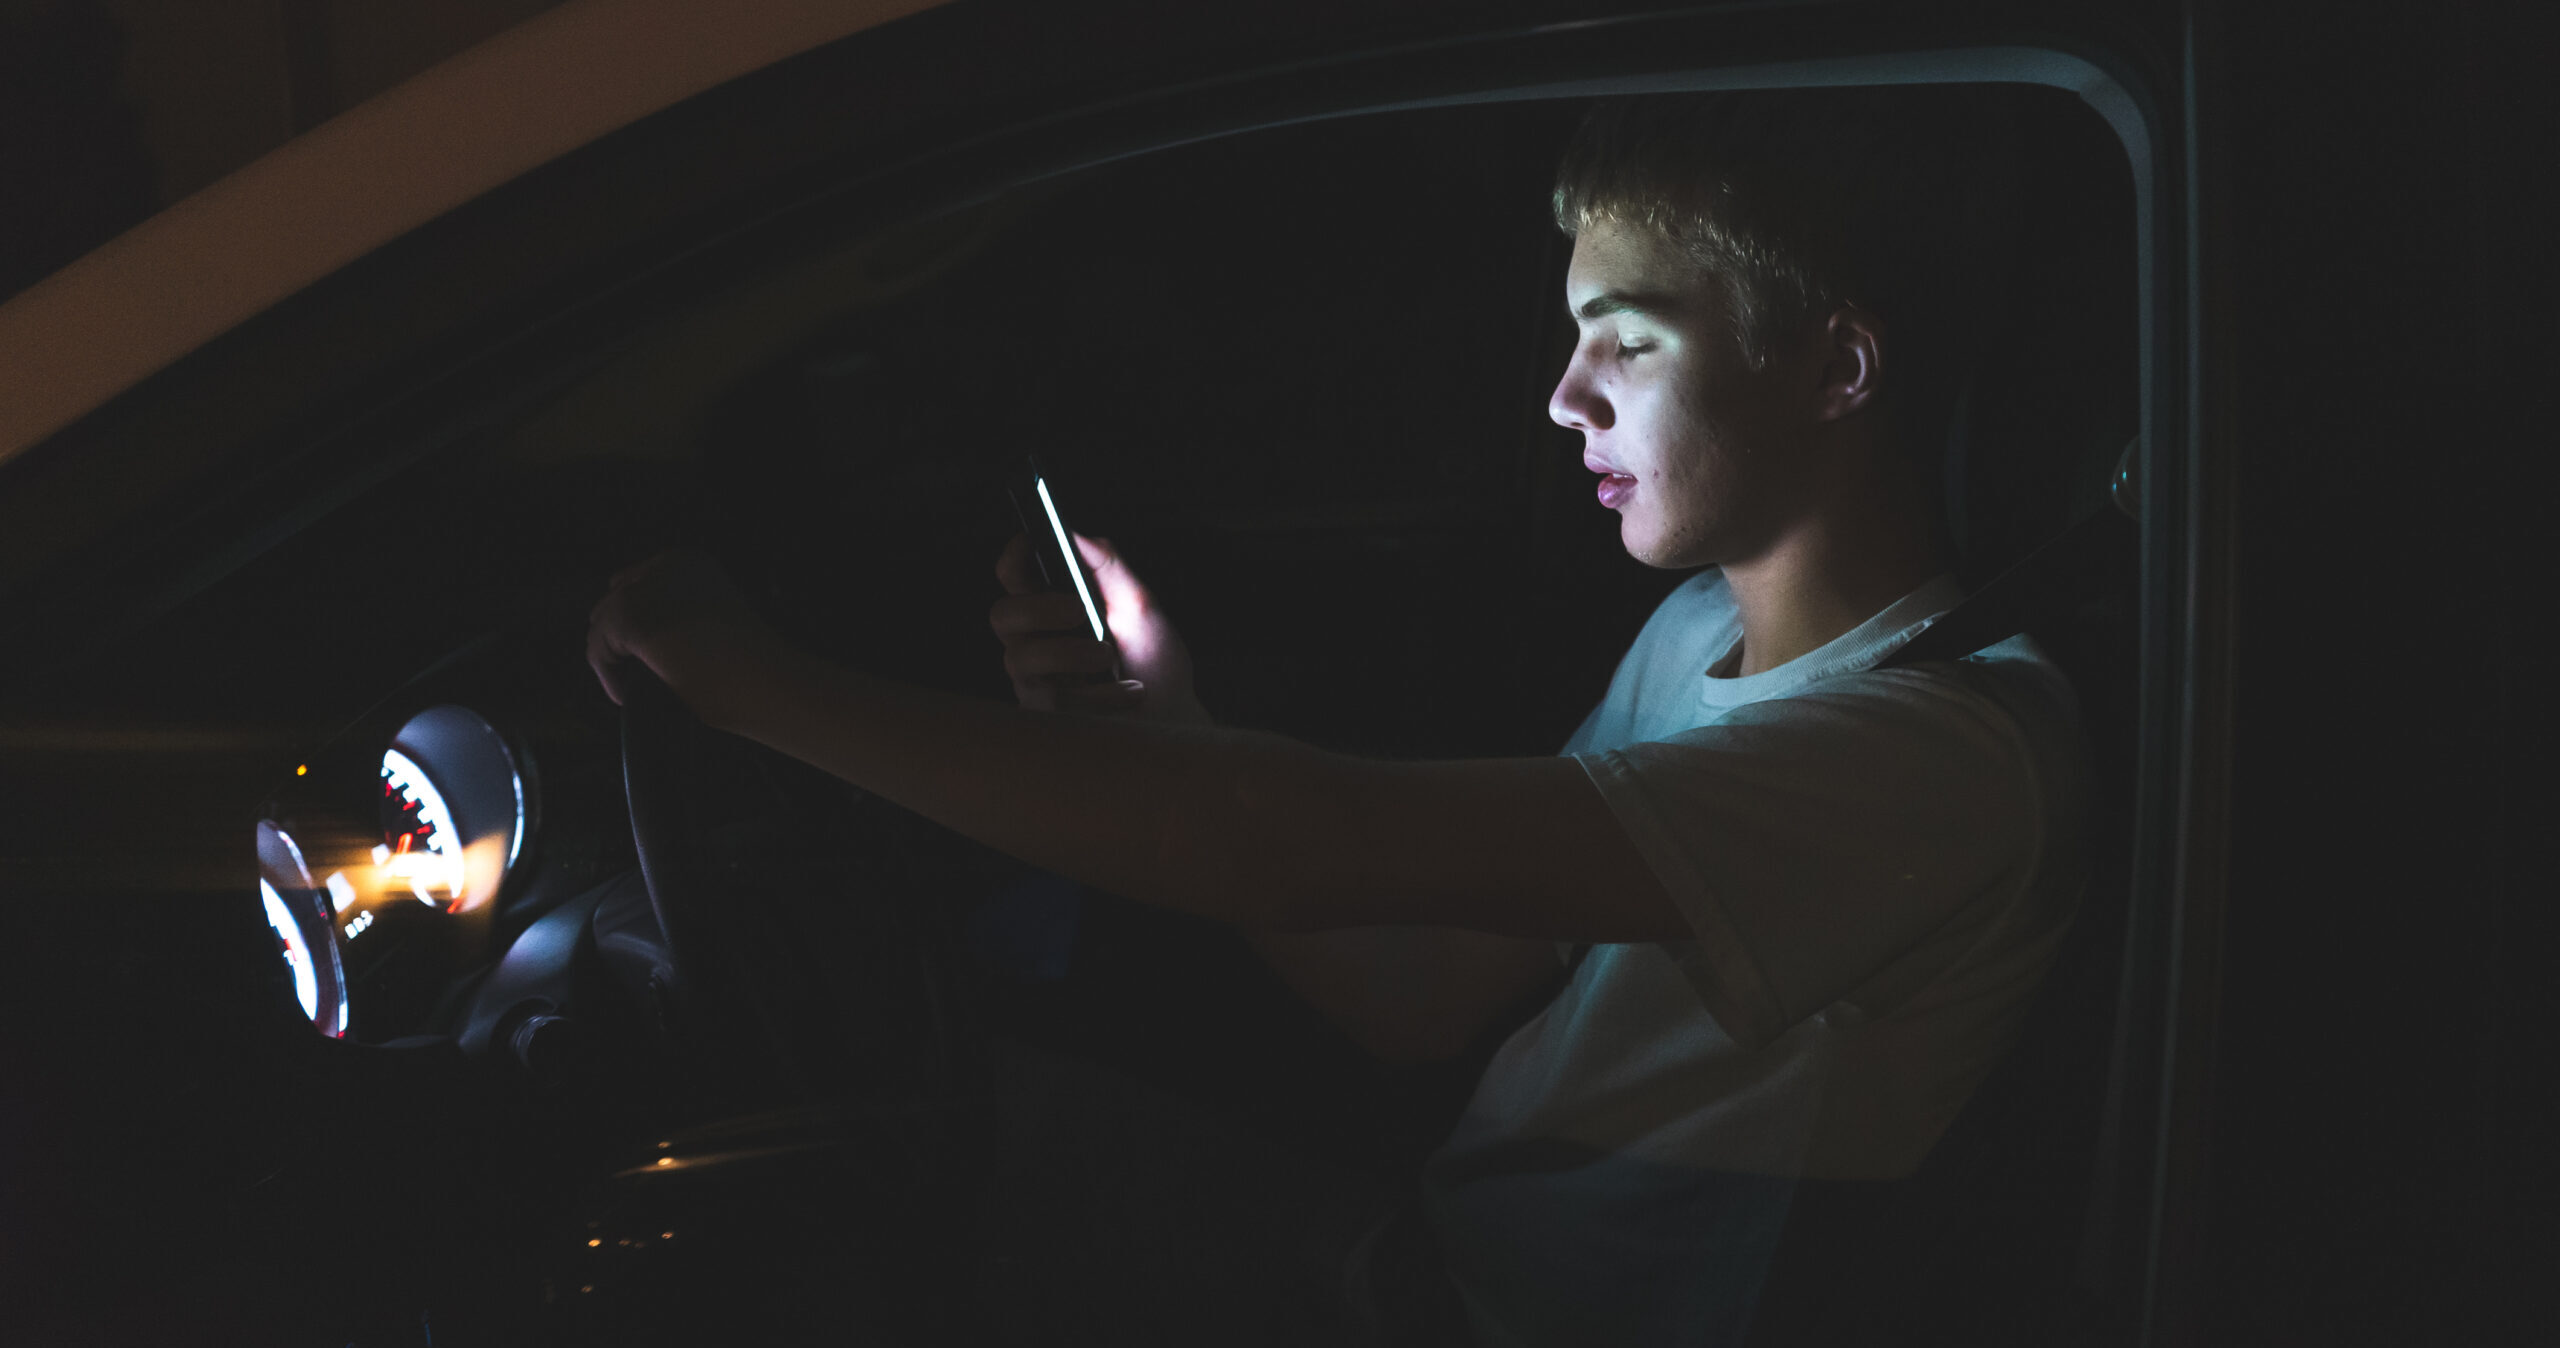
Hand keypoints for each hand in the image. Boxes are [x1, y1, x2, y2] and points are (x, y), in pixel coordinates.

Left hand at [586, 550, 796, 729]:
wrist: (769, 682)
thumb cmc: (754, 667)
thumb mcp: (715, 625)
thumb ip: (679, 617)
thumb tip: (636, 641)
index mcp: (691, 562)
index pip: (638, 583)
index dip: (634, 624)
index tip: (641, 658)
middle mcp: (666, 564)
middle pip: (615, 600)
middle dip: (619, 638)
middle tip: (632, 675)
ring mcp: (647, 589)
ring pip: (602, 624)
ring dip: (612, 658)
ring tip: (630, 689)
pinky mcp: (631, 619)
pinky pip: (598, 650)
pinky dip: (608, 676)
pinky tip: (626, 697)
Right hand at [991, 532, 1207, 722]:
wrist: (1175, 717)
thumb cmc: (1156, 664)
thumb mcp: (1141, 608)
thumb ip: (1109, 569)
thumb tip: (1077, 535)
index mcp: (1053, 610)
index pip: (1014, 578)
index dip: (1013, 558)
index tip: (1030, 541)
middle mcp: (1037, 643)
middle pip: (1001, 615)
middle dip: (1038, 607)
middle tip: (1078, 610)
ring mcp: (1037, 682)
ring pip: (1020, 658)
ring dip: (1071, 653)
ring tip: (1109, 657)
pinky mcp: (1047, 719)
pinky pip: (1052, 700)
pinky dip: (1099, 694)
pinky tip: (1127, 693)